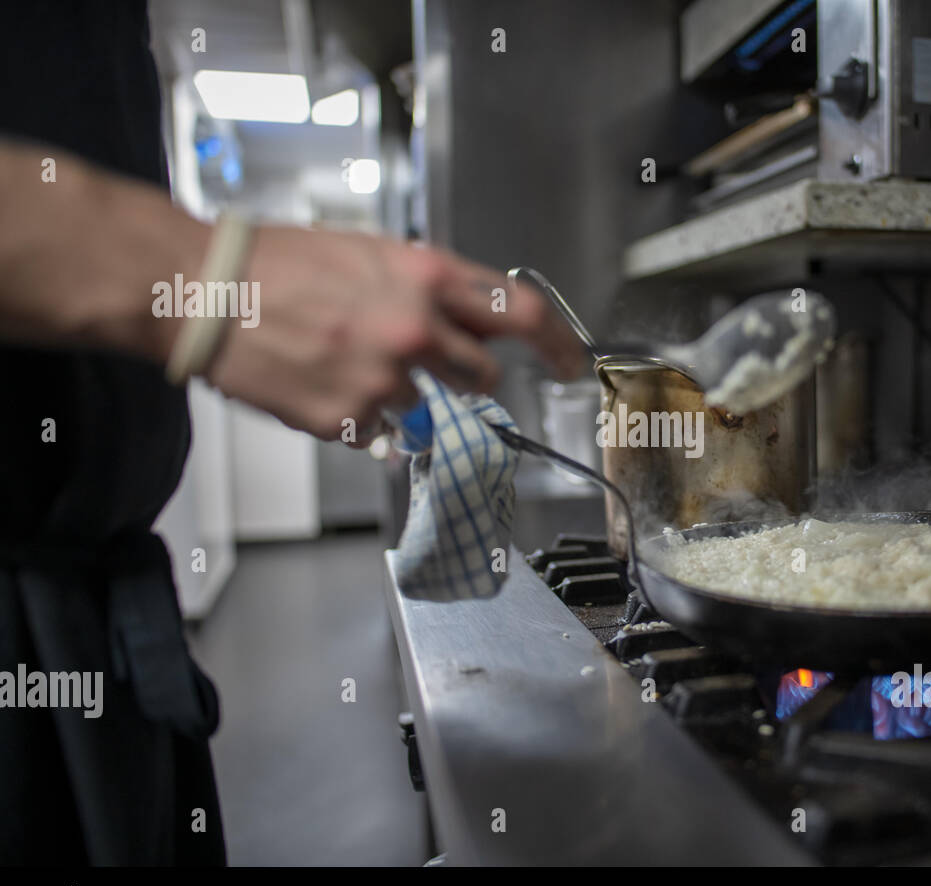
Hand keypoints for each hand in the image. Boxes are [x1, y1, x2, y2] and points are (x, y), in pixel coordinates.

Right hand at [204, 226, 587, 441]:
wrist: (204, 291)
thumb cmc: (280, 263)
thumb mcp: (372, 254)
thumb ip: (431, 290)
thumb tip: (471, 326)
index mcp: (425, 276)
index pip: (522, 312)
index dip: (557, 342)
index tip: (569, 363)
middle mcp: (414, 330)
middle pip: (482, 375)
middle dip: (466, 376)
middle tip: (426, 362)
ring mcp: (383, 380)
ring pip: (424, 407)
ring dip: (398, 392)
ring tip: (343, 359)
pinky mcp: (348, 418)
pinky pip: (376, 430)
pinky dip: (358, 413)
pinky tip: (320, 379)